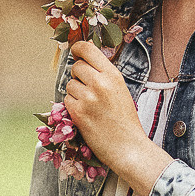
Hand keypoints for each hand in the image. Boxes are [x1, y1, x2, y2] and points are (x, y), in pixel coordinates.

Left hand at [64, 41, 168, 195]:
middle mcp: (100, 83)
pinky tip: (86, 115)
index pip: (87, 49)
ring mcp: (88, 98)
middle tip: (88, 89)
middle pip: (76, 67)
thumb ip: (104, 74)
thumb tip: (84, 59)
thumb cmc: (125, 121)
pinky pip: (66, 100)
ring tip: (90, 105)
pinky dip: (72, 106)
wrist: (128, 147)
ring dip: (75, 93)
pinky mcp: (78, 112)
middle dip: (78, 76)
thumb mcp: (120, 90)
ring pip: (69, 84)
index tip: (76, 51)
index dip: (78, 48)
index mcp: (113, 75)